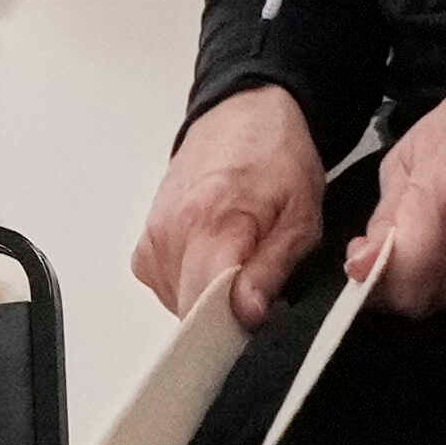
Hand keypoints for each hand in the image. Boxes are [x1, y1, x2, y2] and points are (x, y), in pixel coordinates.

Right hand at [133, 85, 329, 325]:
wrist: (242, 117)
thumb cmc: (276, 159)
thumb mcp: (300, 215)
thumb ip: (272, 268)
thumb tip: (246, 314)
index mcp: (211, 223)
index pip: (203, 305)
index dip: (231, 327)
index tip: (255, 322)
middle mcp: (170, 233)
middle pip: (190, 312)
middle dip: (227, 315)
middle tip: (259, 287)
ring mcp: (152, 239)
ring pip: (178, 305)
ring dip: (210, 299)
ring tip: (238, 261)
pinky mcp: (145, 245)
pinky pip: (166, 288)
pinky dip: (192, 286)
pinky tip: (214, 259)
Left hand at [362, 43, 445, 315]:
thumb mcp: (420, 146)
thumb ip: (388, 212)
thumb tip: (365, 260)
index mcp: (445, 204)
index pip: (398, 285)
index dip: (373, 281)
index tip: (366, 261)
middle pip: (423, 301)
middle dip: (403, 282)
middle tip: (405, 248)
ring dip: (441, 281)